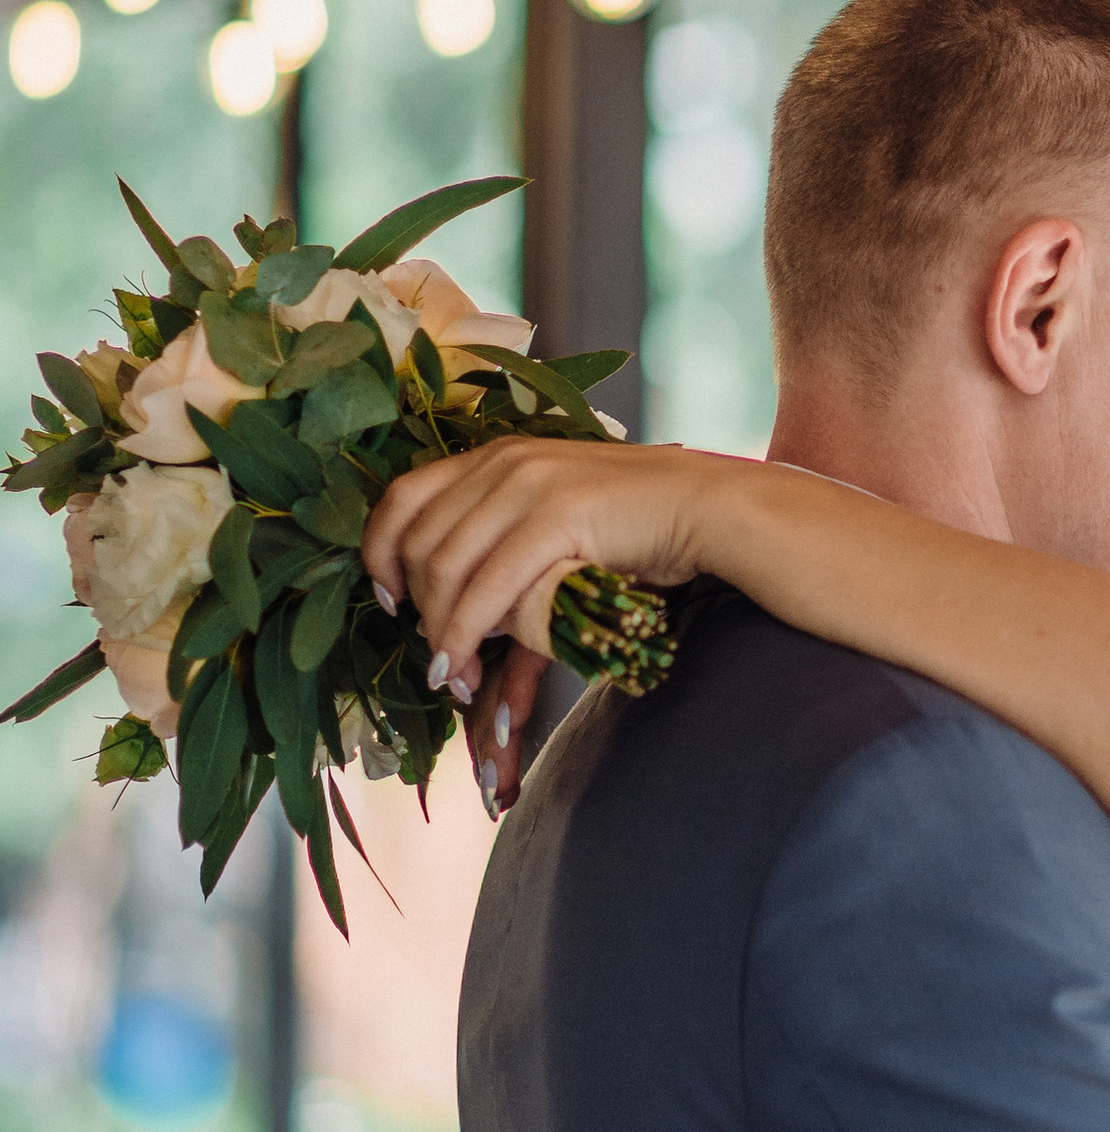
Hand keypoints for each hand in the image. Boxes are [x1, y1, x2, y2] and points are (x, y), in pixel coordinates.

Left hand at [361, 436, 714, 720]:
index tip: (389, 601)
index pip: (404, 496)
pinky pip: (488, 587)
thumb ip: (502, 548)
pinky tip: (465, 667)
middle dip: (417, 613)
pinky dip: (465, 634)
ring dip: (441, 634)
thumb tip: (453, 614)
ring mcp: (530, 484)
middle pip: (420, 542)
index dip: (380, 553)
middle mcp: (504, 461)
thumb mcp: (555, 517)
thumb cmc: (637, 524)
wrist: (707, 507)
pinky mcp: (557, 515)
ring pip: (446, 569)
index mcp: (498, 455)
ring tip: (454, 677)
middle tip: (437, 662)